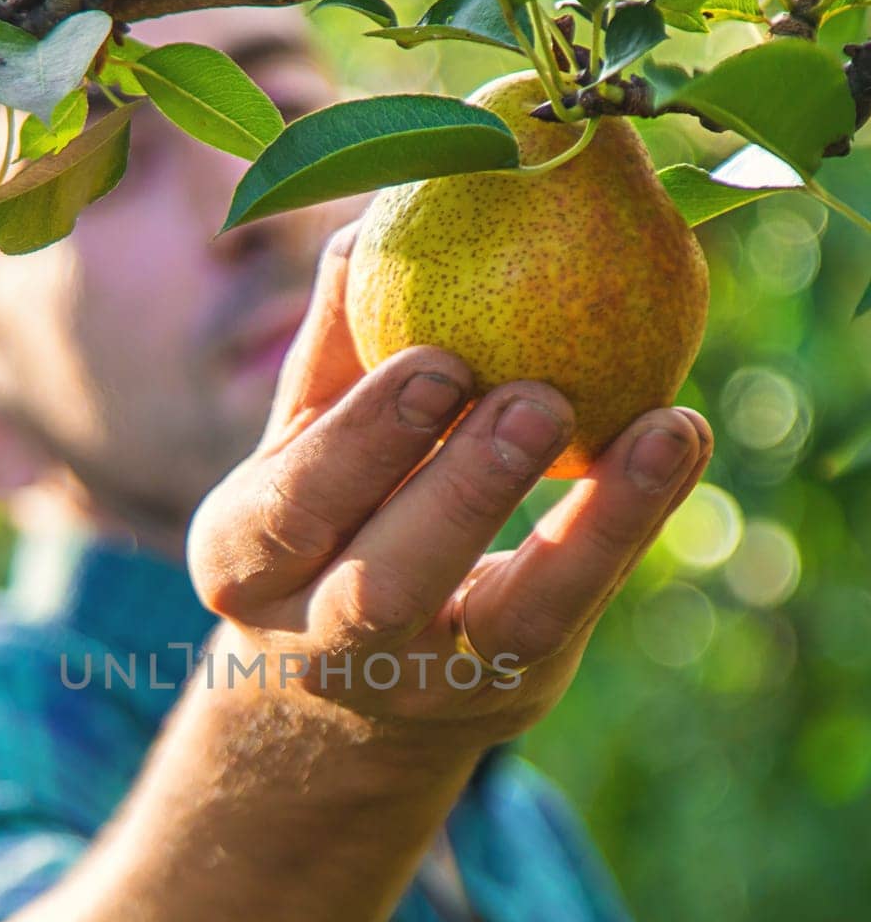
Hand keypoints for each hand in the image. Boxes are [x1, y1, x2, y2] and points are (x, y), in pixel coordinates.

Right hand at [188, 223, 711, 745]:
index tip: (437, 360)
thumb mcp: (296, 454)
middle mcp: (321, 645)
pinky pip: (575, 614)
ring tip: (653, 432)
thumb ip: (332, 360)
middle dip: (460, 491)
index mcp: (245, 566)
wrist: (342, 697)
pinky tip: (675, 443)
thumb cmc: (321, 533)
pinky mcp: (508, 693)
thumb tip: (375, 225)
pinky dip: (629, 526)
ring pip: (504, 622)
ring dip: (584, 525)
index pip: (290, 511)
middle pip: (381, 586)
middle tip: (538, 398)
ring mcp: (424, 685)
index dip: (363, 440)